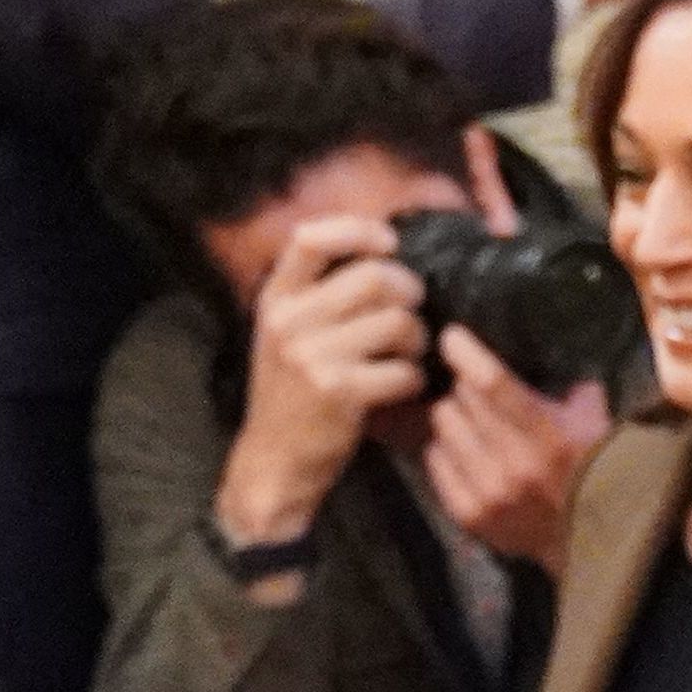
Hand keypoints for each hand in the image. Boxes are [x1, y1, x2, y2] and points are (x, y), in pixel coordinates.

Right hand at [211, 211, 430, 555]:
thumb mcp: (285, 333)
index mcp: (276, 299)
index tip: (388, 243)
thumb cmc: (291, 393)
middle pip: (375, 277)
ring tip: (410, 353)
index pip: (310, 238)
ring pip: (398, 322)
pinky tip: (404, 387)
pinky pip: (403, 370)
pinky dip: (414, 379)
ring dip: (418, 338)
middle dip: (410, 291)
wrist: (273, 461)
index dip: (358, 230)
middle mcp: (289, 322)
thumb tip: (382, 250)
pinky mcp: (338, 393)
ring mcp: (311, 357)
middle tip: (414, 311)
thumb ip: (316, 293)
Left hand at [414, 328, 609, 572]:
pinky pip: (435, 460)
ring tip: (473, 425)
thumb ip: (571, 387)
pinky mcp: (469, 513)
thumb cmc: (592, 469)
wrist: (588, 540)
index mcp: (550, 437)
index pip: (493, 384)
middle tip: (478, 394)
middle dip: (465, 389)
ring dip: (454, 418)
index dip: (466, 354)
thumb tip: (544, 352)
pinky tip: (465, 452)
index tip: (451, 336)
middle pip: (460, 401)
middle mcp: (514, 465)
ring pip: (443, 427)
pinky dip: (445, 450)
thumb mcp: (594, 422)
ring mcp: (488, 492)